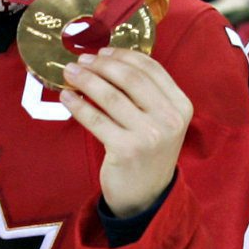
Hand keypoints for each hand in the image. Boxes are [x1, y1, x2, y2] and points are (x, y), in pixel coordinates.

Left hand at [58, 48, 191, 219]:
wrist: (146, 197)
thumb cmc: (148, 153)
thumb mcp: (160, 122)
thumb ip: (146, 94)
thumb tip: (108, 60)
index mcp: (181, 106)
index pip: (151, 69)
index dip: (122, 55)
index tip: (101, 51)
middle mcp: (169, 119)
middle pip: (130, 78)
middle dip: (101, 65)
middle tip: (81, 60)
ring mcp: (149, 135)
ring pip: (111, 96)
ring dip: (86, 80)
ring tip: (69, 73)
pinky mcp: (126, 150)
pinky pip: (96, 119)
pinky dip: (78, 105)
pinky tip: (67, 97)